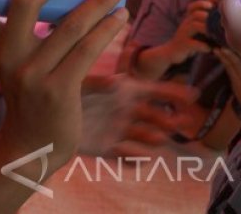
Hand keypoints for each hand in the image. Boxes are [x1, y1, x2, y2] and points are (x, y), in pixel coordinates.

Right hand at [0, 0, 127, 168]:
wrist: (33, 146)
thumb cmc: (32, 95)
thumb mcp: (17, 64)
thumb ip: (29, 34)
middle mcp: (9, 57)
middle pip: (23, 3)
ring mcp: (33, 75)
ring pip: (68, 25)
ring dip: (98, 1)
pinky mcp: (58, 90)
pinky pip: (87, 49)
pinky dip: (106, 28)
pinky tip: (120, 17)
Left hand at [77, 75, 197, 155]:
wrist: (46, 117)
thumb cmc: (65, 90)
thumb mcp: (81, 83)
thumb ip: (97, 83)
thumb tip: (117, 82)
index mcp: (123, 90)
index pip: (153, 90)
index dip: (173, 92)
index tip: (194, 95)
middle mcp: (124, 109)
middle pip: (154, 115)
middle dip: (170, 118)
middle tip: (184, 123)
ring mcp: (118, 129)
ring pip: (143, 135)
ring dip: (154, 137)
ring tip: (159, 139)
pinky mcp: (107, 148)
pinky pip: (125, 154)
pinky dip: (133, 157)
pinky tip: (141, 158)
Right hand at [134, 0, 214, 78]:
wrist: (171, 52)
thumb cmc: (188, 40)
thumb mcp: (194, 30)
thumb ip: (204, 24)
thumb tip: (223, 22)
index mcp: (189, 19)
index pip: (193, 6)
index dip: (202, 4)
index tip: (211, 7)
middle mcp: (185, 24)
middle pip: (197, 14)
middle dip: (209, 18)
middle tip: (219, 25)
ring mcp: (183, 34)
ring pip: (194, 26)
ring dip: (207, 29)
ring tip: (215, 36)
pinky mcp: (183, 44)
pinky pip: (193, 43)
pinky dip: (203, 46)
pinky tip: (209, 49)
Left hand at [213, 48, 240, 109]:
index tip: (239, 46)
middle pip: (239, 66)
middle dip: (231, 55)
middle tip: (223, 46)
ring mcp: (240, 83)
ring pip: (231, 67)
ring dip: (223, 57)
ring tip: (217, 49)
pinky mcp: (233, 82)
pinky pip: (228, 70)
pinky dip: (224, 62)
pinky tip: (219, 55)